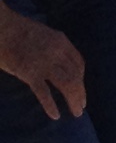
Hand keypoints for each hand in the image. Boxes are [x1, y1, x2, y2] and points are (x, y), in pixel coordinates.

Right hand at [0, 8, 86, 122]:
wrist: (1, 27)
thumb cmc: (17, 30)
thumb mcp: (43, 35)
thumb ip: (52, 48)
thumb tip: (57, 64)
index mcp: (62, 42)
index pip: (78, 64)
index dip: (81, 78)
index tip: (80, 88)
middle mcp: (57, 53)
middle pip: (76, 76)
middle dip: (80, 93)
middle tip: (81, 107)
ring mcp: (44, 63)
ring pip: (67, 85)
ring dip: (73, 100)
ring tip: (76, 113)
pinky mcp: (29, 73)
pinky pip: (43, 92)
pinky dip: (50, 105)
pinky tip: (55, 115)